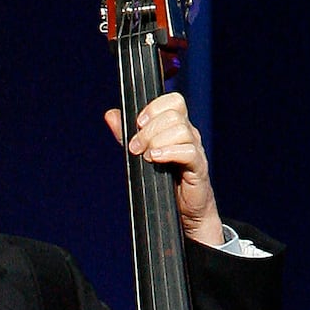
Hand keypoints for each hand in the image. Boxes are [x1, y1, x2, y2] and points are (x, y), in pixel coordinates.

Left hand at [105, 91, 224, 245]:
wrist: (181, 209)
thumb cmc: (162, 178)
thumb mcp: (139, 151)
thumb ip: (126, 133)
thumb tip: (111, 115)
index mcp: (176, 126)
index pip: (174, 100)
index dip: (154, 107)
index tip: (138, 123)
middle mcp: (189, 134)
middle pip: (173, 115)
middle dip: (148, 130)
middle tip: (135, 147)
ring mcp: (195, 149)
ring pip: (181, 130)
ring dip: (156, 141)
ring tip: (146, 157)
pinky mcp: (198, 167)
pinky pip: (188, 151)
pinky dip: (168, 152)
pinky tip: (154, 159)